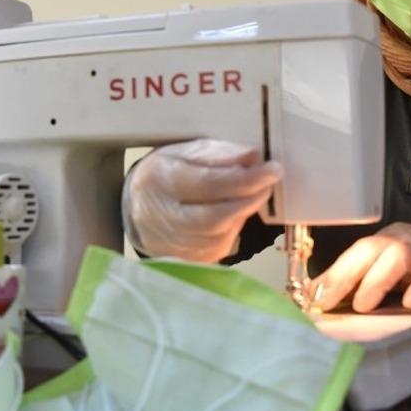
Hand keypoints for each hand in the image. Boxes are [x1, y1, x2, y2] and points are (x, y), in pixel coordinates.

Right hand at [122, 139, 281, 262]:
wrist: (137, 206)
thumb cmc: (166, 173)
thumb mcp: (185, 152)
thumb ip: (217, 153)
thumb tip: (251, 157)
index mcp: (159, 179)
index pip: (207, 183)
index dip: (245, 179)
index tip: (273, 169)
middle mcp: (159, 215)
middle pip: (213, 216)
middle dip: (248, 200)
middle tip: (269, 184)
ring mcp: (169, 243)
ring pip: (217, 235)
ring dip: (242, 215)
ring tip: (254, 195)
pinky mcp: (181, 259)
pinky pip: (216, 248)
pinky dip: (233, 230)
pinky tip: (236, 215)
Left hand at [311, 223, 410, 314]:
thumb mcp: (394, 276)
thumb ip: (364, 282)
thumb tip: (325, 298)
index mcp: (387, 241)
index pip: (354, 252)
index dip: (331, 274)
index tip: (311, 299)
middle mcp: (404, 241)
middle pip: (370, 247)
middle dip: (344, 275)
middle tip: (329, 302)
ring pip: (398, 255)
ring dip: (376, 281)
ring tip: (363, 306)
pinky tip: (409, 303)